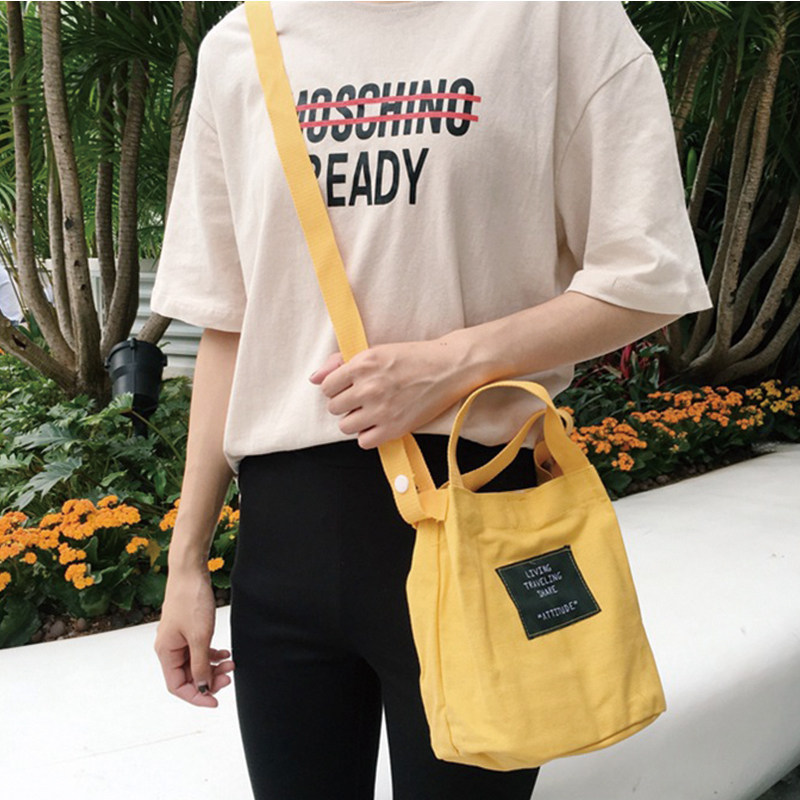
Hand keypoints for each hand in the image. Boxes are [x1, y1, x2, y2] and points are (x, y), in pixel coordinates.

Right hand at [153, 567, 234, 706]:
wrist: (191, 572)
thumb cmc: (190, 600)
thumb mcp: (200, 637)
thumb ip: (201, 665)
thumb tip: (203, 687)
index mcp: (165, 652)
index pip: (177, 686)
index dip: (196, 696)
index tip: (215, 701)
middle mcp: (169, 648)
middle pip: (187, 676)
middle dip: (209, 679)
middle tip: (229, 677)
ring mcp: (178, 638)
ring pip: (195, 663)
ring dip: (213, 667)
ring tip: (231, 664)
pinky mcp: (188, 629)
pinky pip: (199, 650)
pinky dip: (212, 654)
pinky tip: (226, 654)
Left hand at [309, 339, 474, 448]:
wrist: (448, 368)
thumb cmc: (414, 357)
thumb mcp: (376, 351)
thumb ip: (341, 362)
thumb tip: (315, 378)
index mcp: (362, 364)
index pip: (327, 386)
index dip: (337, 388)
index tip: (349, 387)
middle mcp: (368, 387)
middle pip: (334, 408)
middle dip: (345, 404)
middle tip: (363, 399)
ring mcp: (381, 410)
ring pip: (345, 426)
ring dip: (355, 420)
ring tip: (370, 412)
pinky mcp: (394, 428)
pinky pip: (364, 441)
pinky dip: (369, 435)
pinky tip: (379, 423)